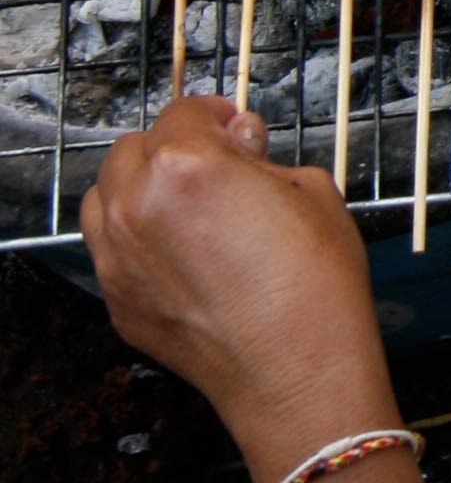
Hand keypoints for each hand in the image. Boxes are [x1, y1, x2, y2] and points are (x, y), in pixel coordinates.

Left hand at [84, 100, 401, 482]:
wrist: (294, 369)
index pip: (183, 113)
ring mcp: (118, 258)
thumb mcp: (311, 191)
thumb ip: (262, 158)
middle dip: (170, 147)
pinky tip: (180, 254)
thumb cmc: (315, 280)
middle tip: (213, 165)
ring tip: (182, 205)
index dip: (214, 113)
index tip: (234, 125)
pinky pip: (109, 251)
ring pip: (104, 198)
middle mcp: (137, 207)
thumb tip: (238, 140)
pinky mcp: (117, 301)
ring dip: (136, 189)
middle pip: (130, 150)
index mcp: (188, 167)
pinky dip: (134, 239)